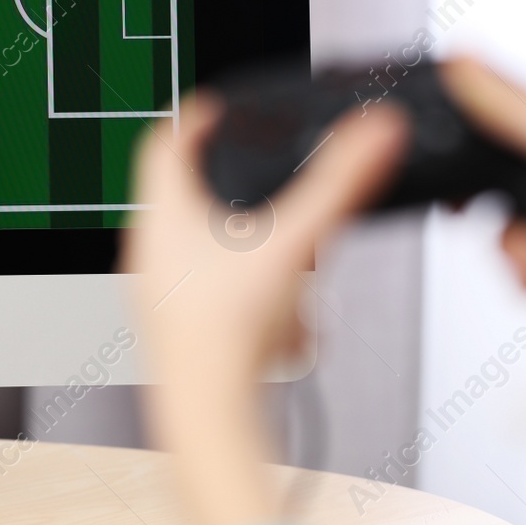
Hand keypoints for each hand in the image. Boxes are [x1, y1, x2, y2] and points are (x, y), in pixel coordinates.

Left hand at [121, 93, 407, 524]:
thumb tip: (375, 133)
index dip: (195, 116)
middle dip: (235, 182)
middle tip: (266, 175)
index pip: (165, 139)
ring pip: (198, 240)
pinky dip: (244, 280)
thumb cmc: (226, 338)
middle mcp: (150, 247)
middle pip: (184, 189)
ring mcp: (158, 290)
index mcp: (164, 213)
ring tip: (286, 248)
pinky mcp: (176, 326)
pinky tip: (279, 305)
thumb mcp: (293, 244)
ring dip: (244, 237)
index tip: (221, 108)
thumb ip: (339, 184)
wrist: (207, 417)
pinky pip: (207, 284)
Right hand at [441, 57, 525, 349]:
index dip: (484, 117)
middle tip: (474, 204)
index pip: (523, 109)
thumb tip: (466, 62)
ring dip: (521, 248)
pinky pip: (521, 269)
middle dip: (495, 199)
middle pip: (505, 174)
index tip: (452, 124)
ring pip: (507, 226)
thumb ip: (518, 110)